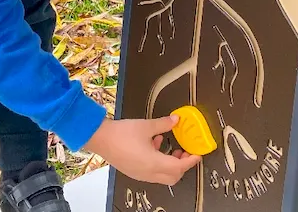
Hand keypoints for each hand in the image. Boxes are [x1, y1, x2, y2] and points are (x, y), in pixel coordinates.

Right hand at [86, 116, 200, 184]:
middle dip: (182, 166)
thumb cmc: (121, 134)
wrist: (100, 138)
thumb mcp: (147, 126)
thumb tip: (176, 120)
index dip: (190, 161)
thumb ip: (164, 123)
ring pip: (162, 176)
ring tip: (173, 148)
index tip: (197, 155)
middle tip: (186, 152)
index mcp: (153, 164)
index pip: (179, 168)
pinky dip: (159, 162)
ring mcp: (140, 174)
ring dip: (170, 164)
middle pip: (172, 177)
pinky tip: (155, 144)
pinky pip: (152, 172)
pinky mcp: (133, 171)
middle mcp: (147, 173)